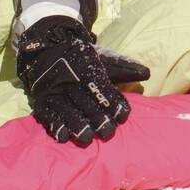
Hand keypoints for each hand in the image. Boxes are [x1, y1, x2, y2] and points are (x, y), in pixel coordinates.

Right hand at [15, 16, 149, 145]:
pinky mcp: (42, 101)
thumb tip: (147, 73)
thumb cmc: (83, 61)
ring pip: (66, 109)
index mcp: (87, 68)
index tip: (123, 115)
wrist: (48, 51)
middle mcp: (70, 80)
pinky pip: (47, 114)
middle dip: (97, 117)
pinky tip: (64, 136)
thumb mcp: (104, 60)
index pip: (101, 86)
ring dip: (77, 124)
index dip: (112, 101)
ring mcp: (55, 91)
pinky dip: (55, 125)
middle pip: (84, 100)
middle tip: (108, 132)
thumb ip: (124, 68)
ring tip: (87, 138)